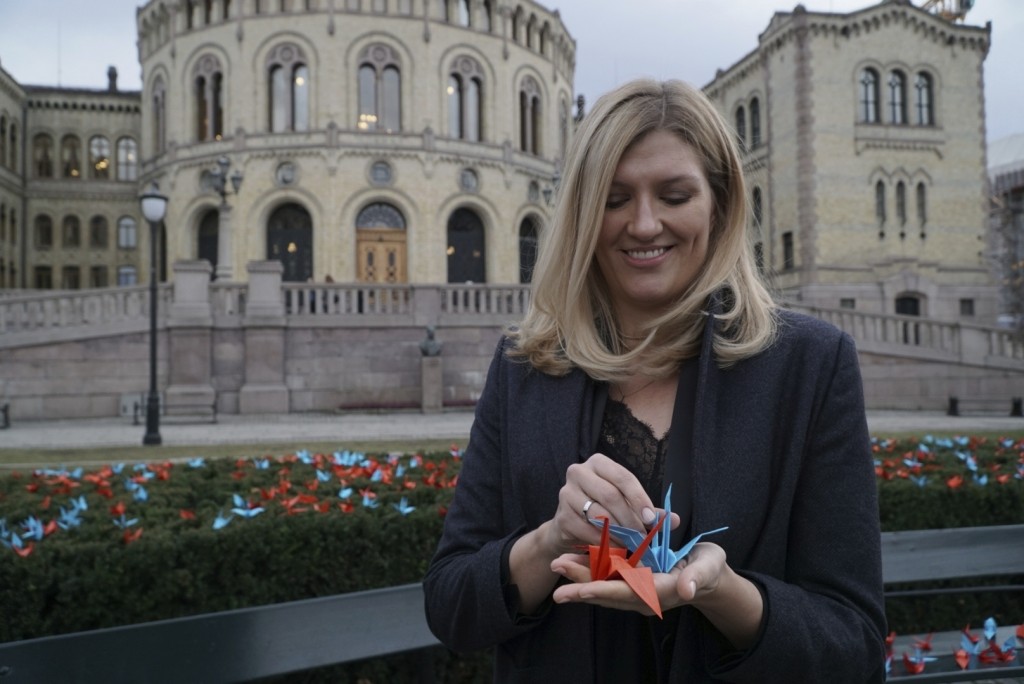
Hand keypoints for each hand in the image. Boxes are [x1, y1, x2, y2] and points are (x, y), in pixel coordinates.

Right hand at [539, 453, 675, 559]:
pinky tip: (615, 550)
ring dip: (618, 533)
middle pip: (610, 495)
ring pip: (598, 513)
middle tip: (643, 538)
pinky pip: (587, 531)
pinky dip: (604, 543)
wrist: (568, 527)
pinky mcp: (561, 516)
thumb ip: (647, 511)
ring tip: (632, 545)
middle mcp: (579, 472)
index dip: (639, 499)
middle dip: (630, 519)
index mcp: (598, 463)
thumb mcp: (625, 506)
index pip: (623, 477)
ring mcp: (566, 493)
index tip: (652, 519)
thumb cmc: (602, 511)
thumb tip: (674, 519)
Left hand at [549, 541, 728, 615]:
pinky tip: (572, 561)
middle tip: (556, 575)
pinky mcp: (634, 582)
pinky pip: (608, 578)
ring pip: (604, 585)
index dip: (603, 589)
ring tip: (557, 565)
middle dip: (581, 584)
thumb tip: (687, 589)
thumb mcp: (709, 568)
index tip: (580, 589)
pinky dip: (590, 570)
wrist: (710, 577)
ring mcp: (638, 590)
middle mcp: (645, 595)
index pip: (627, 592)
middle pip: (608, 591)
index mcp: (661, 591)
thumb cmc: (710, 568)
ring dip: (580, 577)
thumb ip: (697, 577)